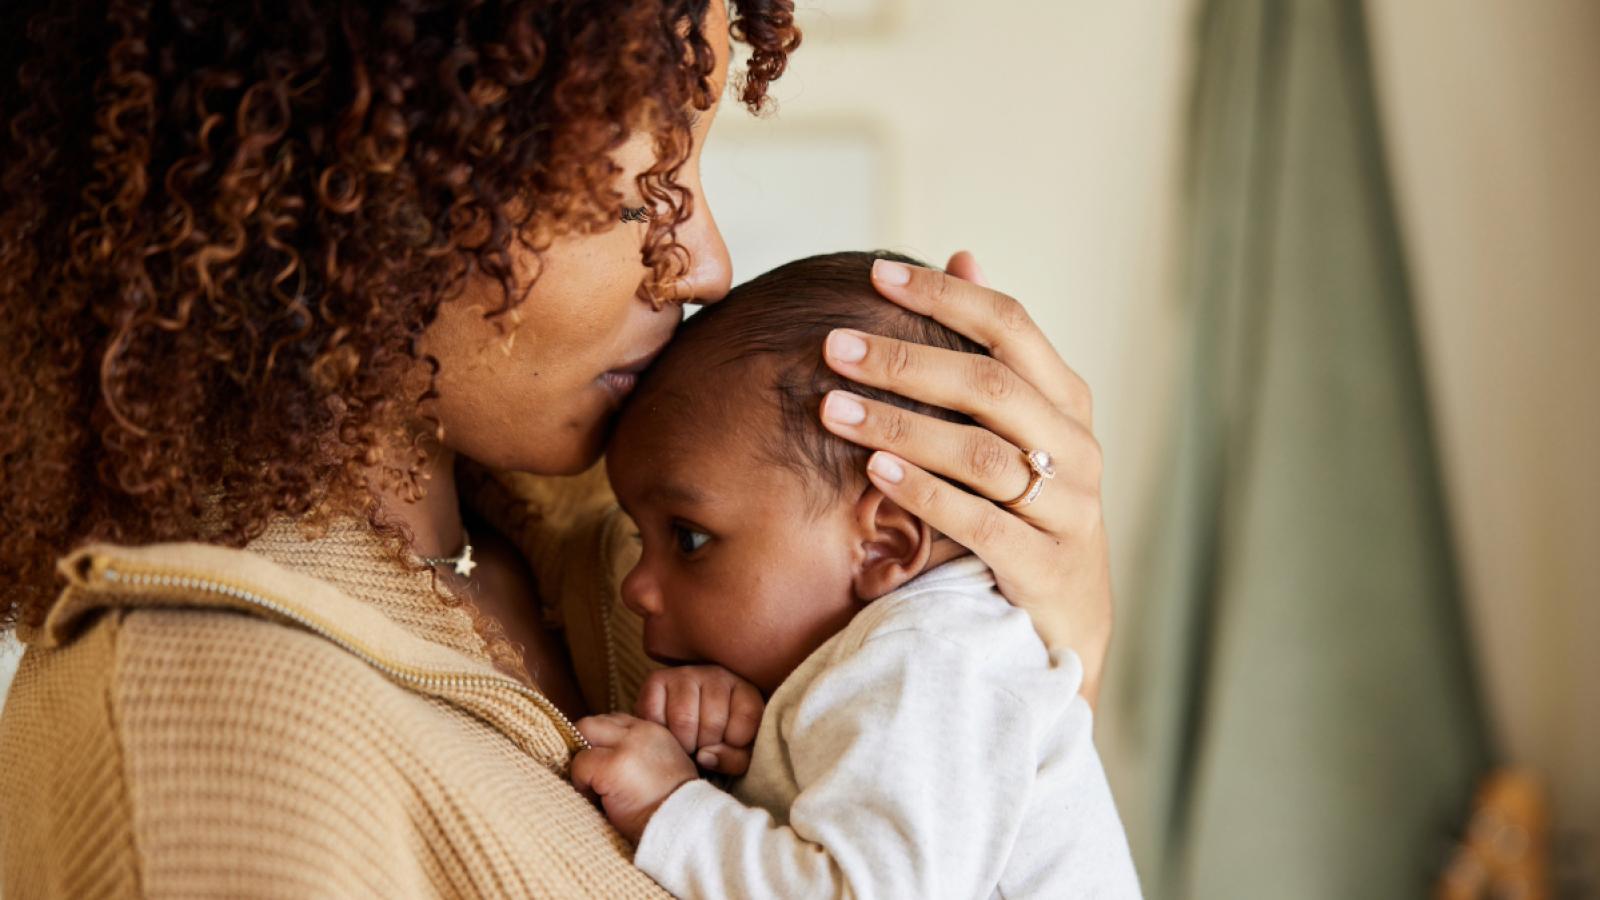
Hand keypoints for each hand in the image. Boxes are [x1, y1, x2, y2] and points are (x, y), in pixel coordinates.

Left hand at [572, 714, 697, 843]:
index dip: (602, 743)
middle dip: (585, 746)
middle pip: (593, 722)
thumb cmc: (671, 807)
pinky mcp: (612, 766)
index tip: (604, 766)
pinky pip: (579, 764)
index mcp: (655, 731)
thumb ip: (639, 753)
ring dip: (583, 762)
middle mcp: (640, 732)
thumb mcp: (664, 767)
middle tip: (592, 775)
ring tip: (596, 789)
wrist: (683, 828)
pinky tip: (598, 800)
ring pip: (583, 734)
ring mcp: (626, 746)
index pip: (614, 722)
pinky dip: (581, 783)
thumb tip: (607, 754)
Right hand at [634, 665, 764, 775]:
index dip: (735, 745)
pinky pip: (655, 714)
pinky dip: (660, 733)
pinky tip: (668, 733)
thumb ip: (734, 760)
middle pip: (713, 722)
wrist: (687, 728)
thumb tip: (704, 756)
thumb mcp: (739, 755)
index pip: (747, 720)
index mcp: (745, 690)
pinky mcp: (656, 680)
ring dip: (683, 743)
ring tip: (686, 743)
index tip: (727, 746)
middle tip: (702, 747)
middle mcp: (717, 675)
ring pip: (683, 719)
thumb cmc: (719, 743)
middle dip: (705, 746)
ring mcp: (685, 674)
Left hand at [818, 251, 1112, 707]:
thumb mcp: (1019, 428)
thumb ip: (992, 351)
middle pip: (991, 384)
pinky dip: (926, 492)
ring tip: (833, 408)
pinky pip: (981, 522)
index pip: (1011, 325)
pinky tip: (875, 471)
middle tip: (835, 346)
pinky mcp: (1046, 567)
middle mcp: (1077, 447)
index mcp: (1067, 401)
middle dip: (906, 359)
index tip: (876, 273)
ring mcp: (1068, 509)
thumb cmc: (1027, 509)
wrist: (1066, 624)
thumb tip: (964, 253)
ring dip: (902, 425)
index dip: (945, 295)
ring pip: (982, 452)